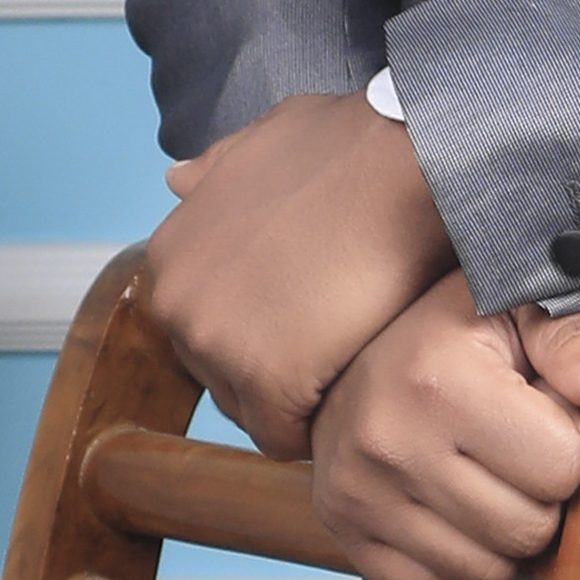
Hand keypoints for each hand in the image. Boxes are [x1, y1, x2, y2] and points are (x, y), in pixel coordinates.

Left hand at [136, 92, 458, 453]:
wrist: (408, 163)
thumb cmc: (353, 145)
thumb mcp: (265, 139)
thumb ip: (217, 169)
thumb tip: (178, 179)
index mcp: (170, 254)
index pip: (203, 327)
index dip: (260, 332)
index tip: (309, 324)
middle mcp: (175, 302)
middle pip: (219, 374)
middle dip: (272, 370)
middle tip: (336, 350)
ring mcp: (214, 343)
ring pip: (250, 410)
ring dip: (296, 401)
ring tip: (348, 371)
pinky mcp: (264, 379)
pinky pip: (283, 439)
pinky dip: (319, 429)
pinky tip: (356, 395)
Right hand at [307, 278, 579, 579]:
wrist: (342, 354)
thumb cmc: (449, 335)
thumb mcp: (515, 309)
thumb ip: (574, 340)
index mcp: (440, 381)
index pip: (561, 467)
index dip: (567, 443)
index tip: (538, 414)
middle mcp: (391, 443)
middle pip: (528, 531)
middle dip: (538, 496)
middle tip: (513, 453)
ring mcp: (360, 496)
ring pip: (487, 574)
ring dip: (500, 537)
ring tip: (481, 479)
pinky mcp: (344, 533)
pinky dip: (452, 567)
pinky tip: (447, 513)